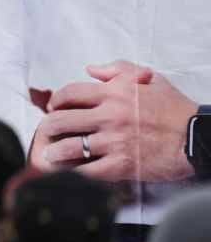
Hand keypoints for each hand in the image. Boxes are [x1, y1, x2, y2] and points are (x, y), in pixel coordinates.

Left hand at [34, 60, 196, 181]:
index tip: (53, 108)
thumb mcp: (150, 79)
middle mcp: (110, 116)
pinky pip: (86, 171)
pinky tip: (66, 173)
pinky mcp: (120, 165)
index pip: (70, 93)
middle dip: (47, 128)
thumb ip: (119, 69)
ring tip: (48, 155)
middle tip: (45, 133)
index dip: (55, 101)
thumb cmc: (174, 109)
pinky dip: (72, 173)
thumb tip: (90, 69)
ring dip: (53, 152)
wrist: (197, 137)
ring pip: (69, 147)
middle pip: (61, 120)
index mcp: (114, 93)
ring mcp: (113, 141)